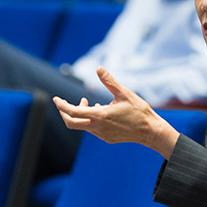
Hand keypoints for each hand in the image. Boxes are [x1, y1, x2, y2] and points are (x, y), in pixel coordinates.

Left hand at [53, 67, 179, 158]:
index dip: (62, 105)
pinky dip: (89, 119)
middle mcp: (98, 127)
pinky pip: (92, 129)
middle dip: (64, 112)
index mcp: (100, 116)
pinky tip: (99, 110)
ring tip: (88, 102)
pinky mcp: (107, 138)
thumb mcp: (124, 93)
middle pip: (72, 123)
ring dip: (80, 113)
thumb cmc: (139, 111)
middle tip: (62, 102)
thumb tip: (98, 68)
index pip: (73, 111)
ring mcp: (102, 134)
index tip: (56, 99)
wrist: (150, 131)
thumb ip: (109, 81)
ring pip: (82, 125)